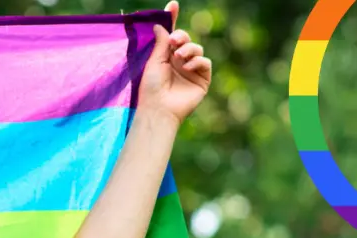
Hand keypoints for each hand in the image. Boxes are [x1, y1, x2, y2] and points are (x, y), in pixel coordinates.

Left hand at [137, 2, 212, 126]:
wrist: (158, 108)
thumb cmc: (151, 87)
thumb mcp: (154, 61)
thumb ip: (160, 43)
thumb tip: (159, 24)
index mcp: (165, 57)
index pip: (171, 35)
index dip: (173, 20)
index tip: (173, 5)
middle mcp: (179, 62)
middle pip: (186, 40)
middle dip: (181, 37)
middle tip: (174, 41)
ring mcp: (191, 70)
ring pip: (197, 49)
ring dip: (189, 49)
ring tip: (179, 56)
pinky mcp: (202, 79)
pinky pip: (205, 63)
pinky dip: (197, 62)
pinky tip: (187, 67)